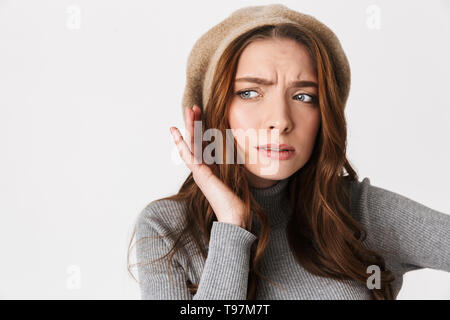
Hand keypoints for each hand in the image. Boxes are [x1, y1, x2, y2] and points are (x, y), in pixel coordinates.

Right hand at [170, 105, 249, 229]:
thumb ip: (232, 163)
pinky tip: (176, 133)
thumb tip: (238, 152)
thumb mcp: (235, 176)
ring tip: (188, 110)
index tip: (200, 115)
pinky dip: (182, 144)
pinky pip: (189, 155)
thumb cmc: (236, 201)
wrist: (234, 216)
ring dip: (189, 126)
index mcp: (208, 168)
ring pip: (191, 144)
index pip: (202, 144)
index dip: (200, 129)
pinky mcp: (200, 174)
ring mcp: (198, 171)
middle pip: (194, 141)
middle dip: (193, 123)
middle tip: (192, 107)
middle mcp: (201, 168)